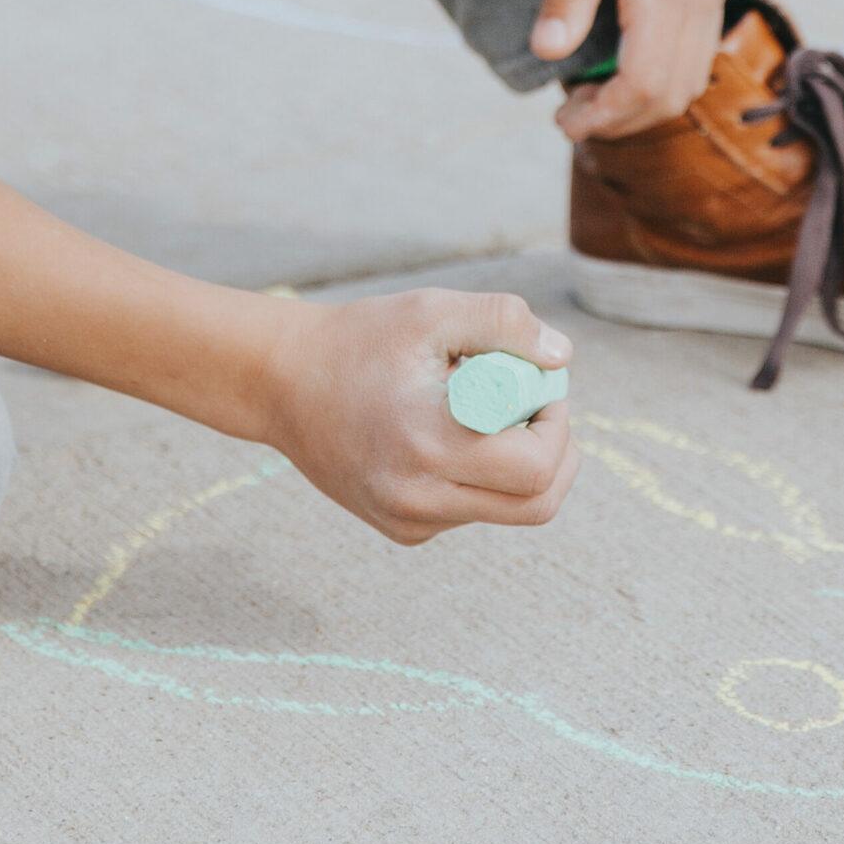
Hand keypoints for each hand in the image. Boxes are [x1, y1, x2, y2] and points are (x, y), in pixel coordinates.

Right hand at [259, 290, 578, 543]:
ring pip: (505, 510)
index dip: (557, 424)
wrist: (282, 382)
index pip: (536, 468)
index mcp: (429, 444)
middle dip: (555, 454)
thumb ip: (503, 323)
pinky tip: (443, 435)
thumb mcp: (430, 312)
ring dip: (516, 463)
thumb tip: (561, 358)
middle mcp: (419, 498)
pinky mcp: (403, 531)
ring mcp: (409, 521)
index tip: (541, 385)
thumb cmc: (359, 340)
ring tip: (476, 411)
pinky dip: (479, 476)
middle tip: (536, 408)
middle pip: (536, 505)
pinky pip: (469, 511)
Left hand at [528, 0, 726, 144]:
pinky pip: (698, 52)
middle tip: (571, 116)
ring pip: (692, 78)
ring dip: (645, 103)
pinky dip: (664, 77)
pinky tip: (624, 63)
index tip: (562, 121)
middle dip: (623, 120)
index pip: (644, 85)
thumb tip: (548, 53)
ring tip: (593, 95)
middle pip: (673, 95)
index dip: (604, 116)